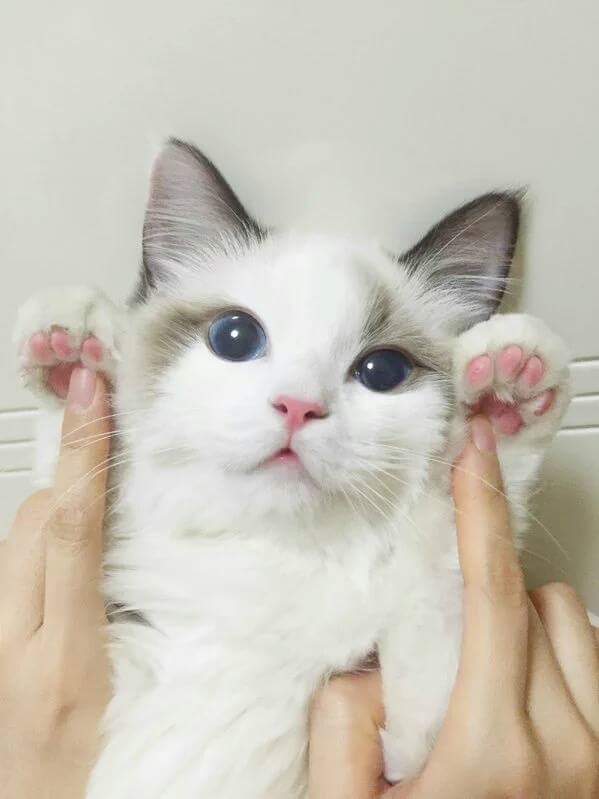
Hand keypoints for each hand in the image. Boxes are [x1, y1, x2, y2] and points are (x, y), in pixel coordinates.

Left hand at [0, 369, 111, 798]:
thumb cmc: (96, 770)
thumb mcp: (134, 698)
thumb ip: (136, 618)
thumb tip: (149, 551)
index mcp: (65, 662)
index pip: (70, 532)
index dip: (82, 458)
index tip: (89, 397)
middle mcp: (11, 643)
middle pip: (33, 524)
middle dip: (71, 481)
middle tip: (110, 449)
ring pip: (16, 540)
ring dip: (56, 511)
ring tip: (96, 505)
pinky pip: (8, 568)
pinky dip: (39, 543)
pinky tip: (67, 555)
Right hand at [309, 416, 598, 797]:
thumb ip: (342, 730)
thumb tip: (369, 664)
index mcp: (490, 752)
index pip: (490, 596)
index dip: (481, 513)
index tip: (475, 457)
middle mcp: (566, 751)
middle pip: (531, 604)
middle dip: (485, 598)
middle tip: (446, 645)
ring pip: (574, 626)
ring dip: (529, 623)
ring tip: (491, 671)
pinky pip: (597, 664)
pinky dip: (562, 656)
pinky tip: (530, 696)